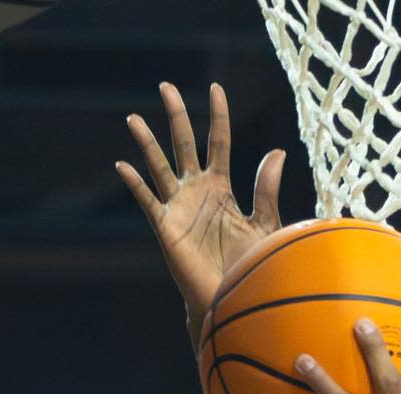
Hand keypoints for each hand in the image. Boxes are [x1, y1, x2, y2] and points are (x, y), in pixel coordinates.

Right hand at [115, 82, 284, 337]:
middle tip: (166, 86)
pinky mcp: (166, 228)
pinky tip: (123, 166)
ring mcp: (179, 208)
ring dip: (147, 144)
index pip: (218, 142)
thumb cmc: (249, 267)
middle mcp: (197, 192)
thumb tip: (277, 150)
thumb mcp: (264, 223)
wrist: (232, 300)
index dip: (218, 115)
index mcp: (221, 188)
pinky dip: (135, 184)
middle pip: (184, 144)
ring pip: (160, 167)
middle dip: (176, 116)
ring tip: (133, 119)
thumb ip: (266, 188)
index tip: (216, 88)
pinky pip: (148, 201)